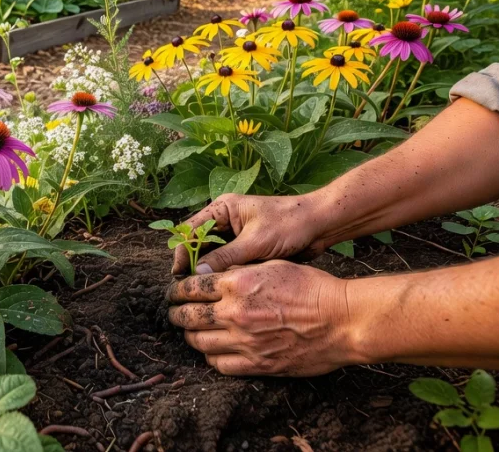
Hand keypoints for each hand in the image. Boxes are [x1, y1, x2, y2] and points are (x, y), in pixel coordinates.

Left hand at [166, 261, 359, 375]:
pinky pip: (219, 364)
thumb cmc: (312, 288)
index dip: (176, 290)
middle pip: (187, 316)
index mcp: (237, 283)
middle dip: (175, 313)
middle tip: (174, 312)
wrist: (343, 320)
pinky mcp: (257, 364)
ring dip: (190, 335)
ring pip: (198, 341)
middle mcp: (235, 313)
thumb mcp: (272, 266)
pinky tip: (212, 349)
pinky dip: (210, 356)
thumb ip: (238, 271)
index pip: (190, 287)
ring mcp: (245, 341)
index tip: (173, 292)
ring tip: (189, 331)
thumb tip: (212, 275)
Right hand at [173, 193, 329, 274]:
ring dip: (208, 269)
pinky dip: (223, 272)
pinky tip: (221, 286)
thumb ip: (225, 256)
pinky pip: (227, 262)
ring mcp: (236, 235)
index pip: (192, 229)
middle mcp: (225, 221)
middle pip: (199, 243)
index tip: (178, 273)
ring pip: (212, 254)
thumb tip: (197, 273)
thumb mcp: (255, 242)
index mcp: (223, 209)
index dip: (182, 251)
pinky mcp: (246, 248)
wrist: (320, 225)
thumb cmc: (289, 224)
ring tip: (201, 290)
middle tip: (186, 286)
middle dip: (193, 262)